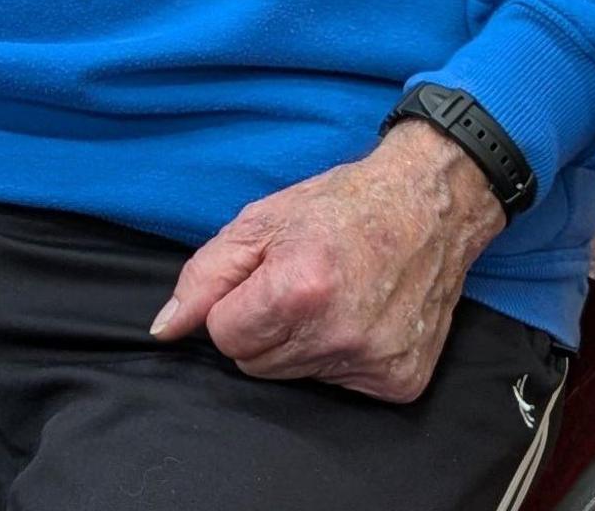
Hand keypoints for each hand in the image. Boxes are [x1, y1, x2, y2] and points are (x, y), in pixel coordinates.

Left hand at [147, 120, 509, 401]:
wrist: (430, 206)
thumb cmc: (342, 207)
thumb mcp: (260, 223)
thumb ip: (203, 278)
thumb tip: (163, 330)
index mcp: (298, 289)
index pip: (224, 338)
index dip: (234, 308)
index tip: (262, 281)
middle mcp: (338, 333)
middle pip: (256, 364)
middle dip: (264, 329)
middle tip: (299, 287)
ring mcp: (374, 362)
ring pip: (294, 378)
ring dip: (301, 345)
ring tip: (332, 299)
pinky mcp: (400, 382)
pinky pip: (339, 388)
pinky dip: (341, 358)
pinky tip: (360, 318)